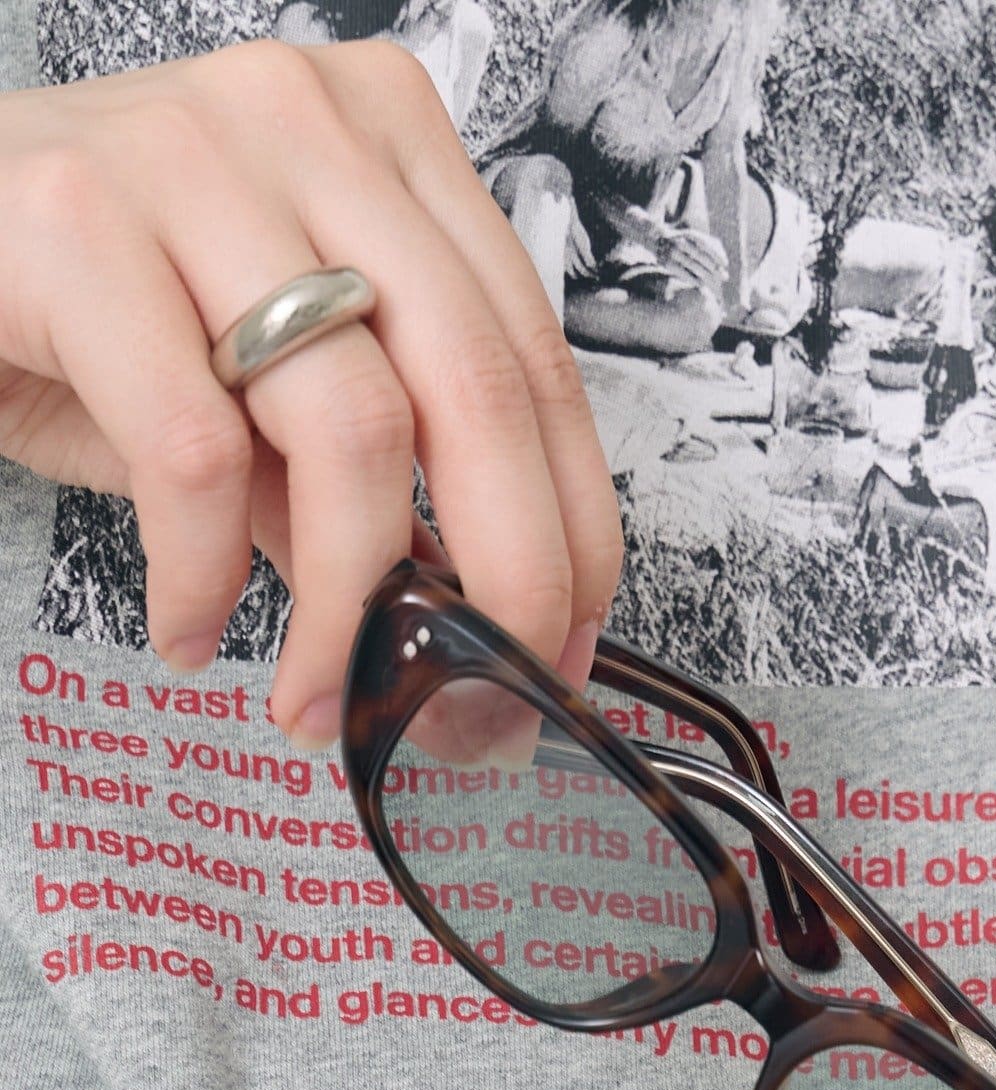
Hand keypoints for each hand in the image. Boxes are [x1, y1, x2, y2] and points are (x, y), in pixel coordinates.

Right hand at [0, 41, 620, 748]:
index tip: (561, 643)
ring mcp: (194, 155)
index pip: (533, 358)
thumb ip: (372, 484)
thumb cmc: (97, 316)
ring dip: (347, 608)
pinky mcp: (74, 222)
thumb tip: (474, 623)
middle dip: (504, 581)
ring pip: (351, 428)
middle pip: (475, 389)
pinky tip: (189, 632)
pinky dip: (203, 578)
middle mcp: (311, 123)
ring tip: (313, 697)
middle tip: (482, 709)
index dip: (571, 525)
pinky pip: (193, 453)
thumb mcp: (265, 398)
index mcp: (390, 144)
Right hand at [640, 216, 730, 290]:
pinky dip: (694, 280)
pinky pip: (684, 274)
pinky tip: (701, 285)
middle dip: (714, 268)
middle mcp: (681, 242)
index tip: (726, 264)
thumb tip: (724, 263)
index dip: (718, 255)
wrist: (656, 240)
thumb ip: (708, 246)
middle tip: (723, 277)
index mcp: (689, 234)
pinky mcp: (667, 264)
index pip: (707, 244)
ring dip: (706, 276)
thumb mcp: (693, 238)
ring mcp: (673, 253)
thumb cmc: (681, 240)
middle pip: (702, 257)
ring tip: (714, 283)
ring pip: (694, 267)